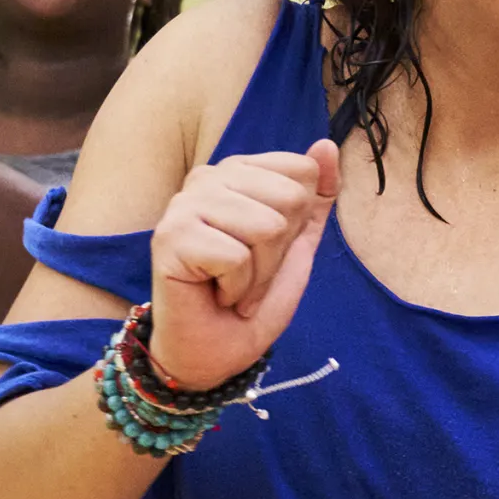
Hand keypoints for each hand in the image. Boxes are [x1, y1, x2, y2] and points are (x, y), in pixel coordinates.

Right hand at [150, 140, 341, 387]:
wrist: (212, 352)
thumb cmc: (248, 299)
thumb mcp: (296, 247)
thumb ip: (315, 199)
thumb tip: (327, 146)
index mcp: (237, 172)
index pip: (302, 171)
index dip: (299, 223)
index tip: (268, 251)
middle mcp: (207, 177)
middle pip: (290, 198)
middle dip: (280, 252)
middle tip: (249, 275)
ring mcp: (184, 204)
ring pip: (267, 227)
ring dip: (259, 275)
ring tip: (233, 287)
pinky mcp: (171, 236)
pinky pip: (237, 256)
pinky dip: (237, 289)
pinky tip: (215, 294)